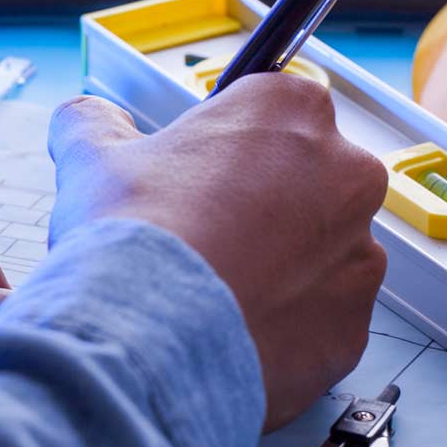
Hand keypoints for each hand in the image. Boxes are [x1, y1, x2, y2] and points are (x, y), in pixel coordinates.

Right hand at [48, 74, 386, 429]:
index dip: (229, 150)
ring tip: (215, 292)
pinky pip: (321, 324)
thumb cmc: (134, 235)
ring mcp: (359, 256)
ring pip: (320, 258)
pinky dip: (285, 330)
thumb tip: (87, 118)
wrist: (148, 335)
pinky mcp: (352, 328)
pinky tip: (233, 332)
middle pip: (308, 186)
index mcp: (292, 111)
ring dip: (279, 271)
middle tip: (206, 238)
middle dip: (265, 210)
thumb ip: (95, 123)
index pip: (273, 115)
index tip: (200, 177)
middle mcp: (347, 175)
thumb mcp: (95, 156)